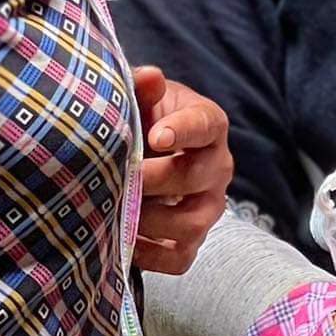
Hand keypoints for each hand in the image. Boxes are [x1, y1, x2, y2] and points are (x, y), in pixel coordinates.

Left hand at [131, 66, 232, 273]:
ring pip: (192, 223)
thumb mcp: (144, 99)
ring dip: (150, 220)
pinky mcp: (193, 241)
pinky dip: (150, 255)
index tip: (154, 137)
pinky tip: (124, 240)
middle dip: (154, 180)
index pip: (206, 125)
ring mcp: (209, 207)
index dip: (182, 131)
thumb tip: (149, 76)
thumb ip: (143, 88)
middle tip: (120, 177)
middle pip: (196, 177)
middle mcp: (218, 167)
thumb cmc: (146, 121)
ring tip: (118, 209)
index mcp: (209, 125)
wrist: (146, 156)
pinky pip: (180, 259)